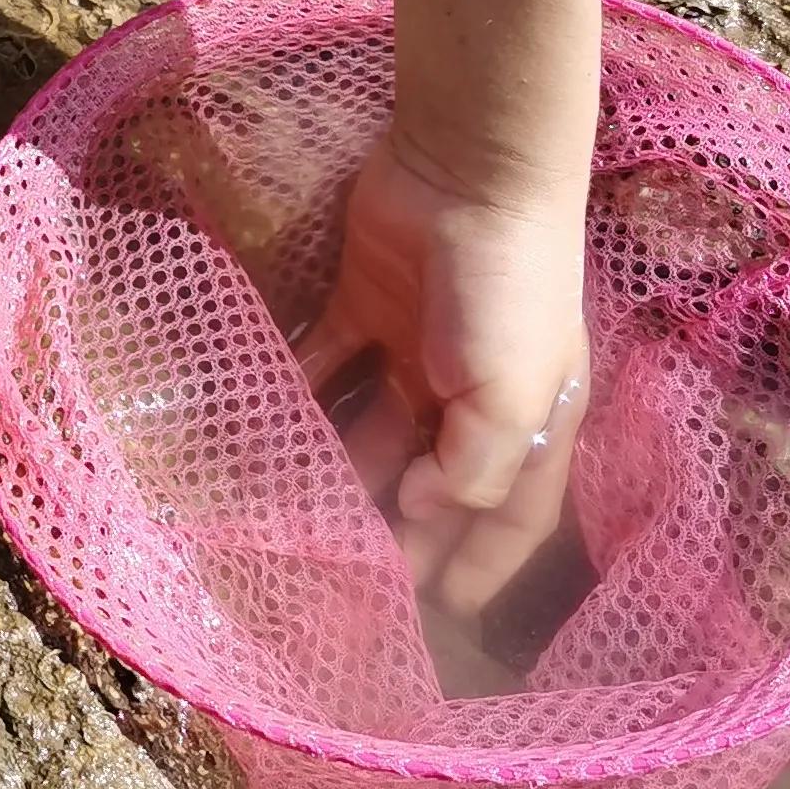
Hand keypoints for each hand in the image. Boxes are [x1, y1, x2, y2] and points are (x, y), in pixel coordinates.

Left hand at [298, 132, 589, 617]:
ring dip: (339, 469)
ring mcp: (415, 348)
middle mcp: (471, 393)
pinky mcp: (363, 304)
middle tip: (344, 581)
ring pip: (371, 428)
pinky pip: (325, 362)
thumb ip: (475, 469)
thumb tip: (422, 509)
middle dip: (396, 529)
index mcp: (528, 422)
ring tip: (290, 517)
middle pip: (431, 481)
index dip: (483, 565)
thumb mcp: (514, 396)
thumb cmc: (507, 293)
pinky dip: (299, 393)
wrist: (469, 172)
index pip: (512, 515)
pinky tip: (261, 431)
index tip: (445, 615)